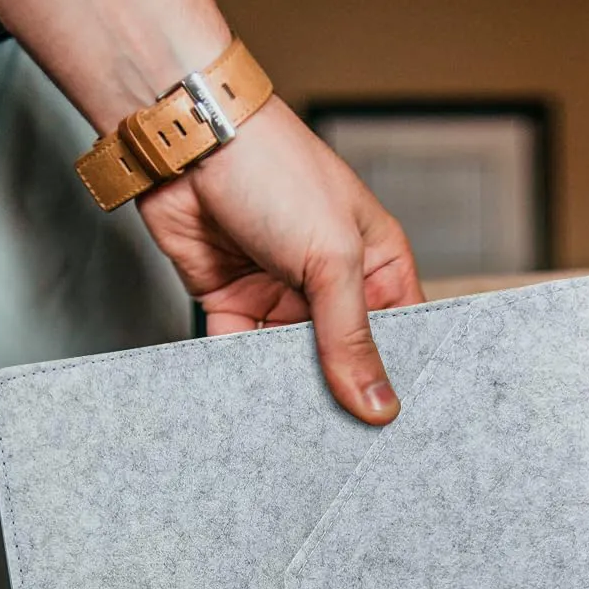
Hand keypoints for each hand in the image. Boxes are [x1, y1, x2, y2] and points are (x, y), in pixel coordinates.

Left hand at [138, 98, 423, 423]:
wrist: (188, 143)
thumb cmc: (273, 169)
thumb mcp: (332, 257)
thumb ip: (351, 338)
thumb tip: (378, 405)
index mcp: (375, 264)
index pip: (400, 336)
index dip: (398, 380)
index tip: (395, 428)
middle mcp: (330, 284)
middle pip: (344, 360)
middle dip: (343, 396)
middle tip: (348, 445)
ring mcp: (281, 295)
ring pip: (293, 366)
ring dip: (292, 393)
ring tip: (302, 434)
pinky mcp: (233, 304)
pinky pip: (243, 357)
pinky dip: (246, 380)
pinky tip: (255, 408)